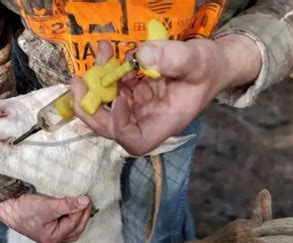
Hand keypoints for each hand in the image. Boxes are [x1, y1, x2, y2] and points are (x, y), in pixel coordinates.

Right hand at [0, 193, 91, 242]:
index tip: (87, 196)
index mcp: (53, 238)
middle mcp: (53, 240)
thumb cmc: (24, 209)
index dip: (82, 210)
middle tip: (88, 200)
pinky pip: (66, 224)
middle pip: (76, 229)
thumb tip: (85, 201)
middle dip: (83, 215)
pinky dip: (71, 216)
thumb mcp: (47, 205)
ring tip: (82, 204)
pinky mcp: (49, 227)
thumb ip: (67, 204)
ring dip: (78, 217)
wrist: (8, 208)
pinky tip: (73, 208)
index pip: (74, 223)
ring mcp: (51, 235)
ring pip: (72, 228)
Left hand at [71, 35, 260, 155]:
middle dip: (92, 108)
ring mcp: (138, 107)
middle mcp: (147, 120)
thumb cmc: (210, 68)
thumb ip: (174, 59)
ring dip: (96, 82)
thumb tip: (143, 55)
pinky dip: (105, 71)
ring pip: (106, 105)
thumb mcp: (198, 61)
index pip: (135, 141)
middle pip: (111, 128)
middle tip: (80, 84)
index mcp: (165, 123)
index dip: (120, 125)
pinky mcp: (133, 93)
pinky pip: (111, 87)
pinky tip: (107, 52)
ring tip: (101, 53)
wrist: (212, 64)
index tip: (119, 98)